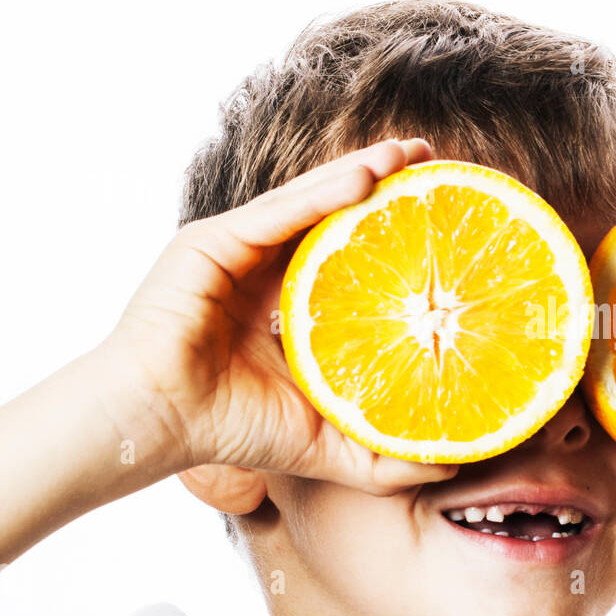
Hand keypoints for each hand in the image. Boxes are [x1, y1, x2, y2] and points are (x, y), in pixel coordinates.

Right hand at [96, 138, 457, 494]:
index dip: (395, 231)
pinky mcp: (212, 241)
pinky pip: (276, 213)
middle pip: (333, 214)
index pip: (352, 254)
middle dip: (384, 185)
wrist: (159, 424)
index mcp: (291, 302)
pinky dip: (320, 194)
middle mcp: (265, 267)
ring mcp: (237, 249)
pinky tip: (364, 179)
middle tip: (434, 160)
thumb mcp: (329, 442)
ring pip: (309, 201)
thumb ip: (386, 451)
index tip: (445, 211)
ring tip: (409, 155)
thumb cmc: (231, 428)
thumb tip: (455, 461)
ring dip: (360, 173)